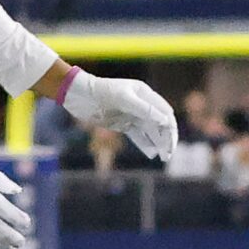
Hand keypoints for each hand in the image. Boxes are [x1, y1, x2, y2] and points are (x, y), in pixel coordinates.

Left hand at [60, 69, 177, 159]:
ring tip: (163, 157)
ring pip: (150, 131)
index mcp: (145, 94)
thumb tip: (165, 120)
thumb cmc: (100, 91)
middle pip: (159, 123)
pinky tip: (151, 154)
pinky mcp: (122, 124)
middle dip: (166, 138)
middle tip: (168, 154)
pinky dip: (145, 144)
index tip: (170, 142)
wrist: (78, 94)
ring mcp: (131, 115)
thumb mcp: (123, 98)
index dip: (170, 127)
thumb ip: (144, 109)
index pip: (164, 112)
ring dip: (158, 143)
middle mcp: (141, 104)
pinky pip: (137, 136)